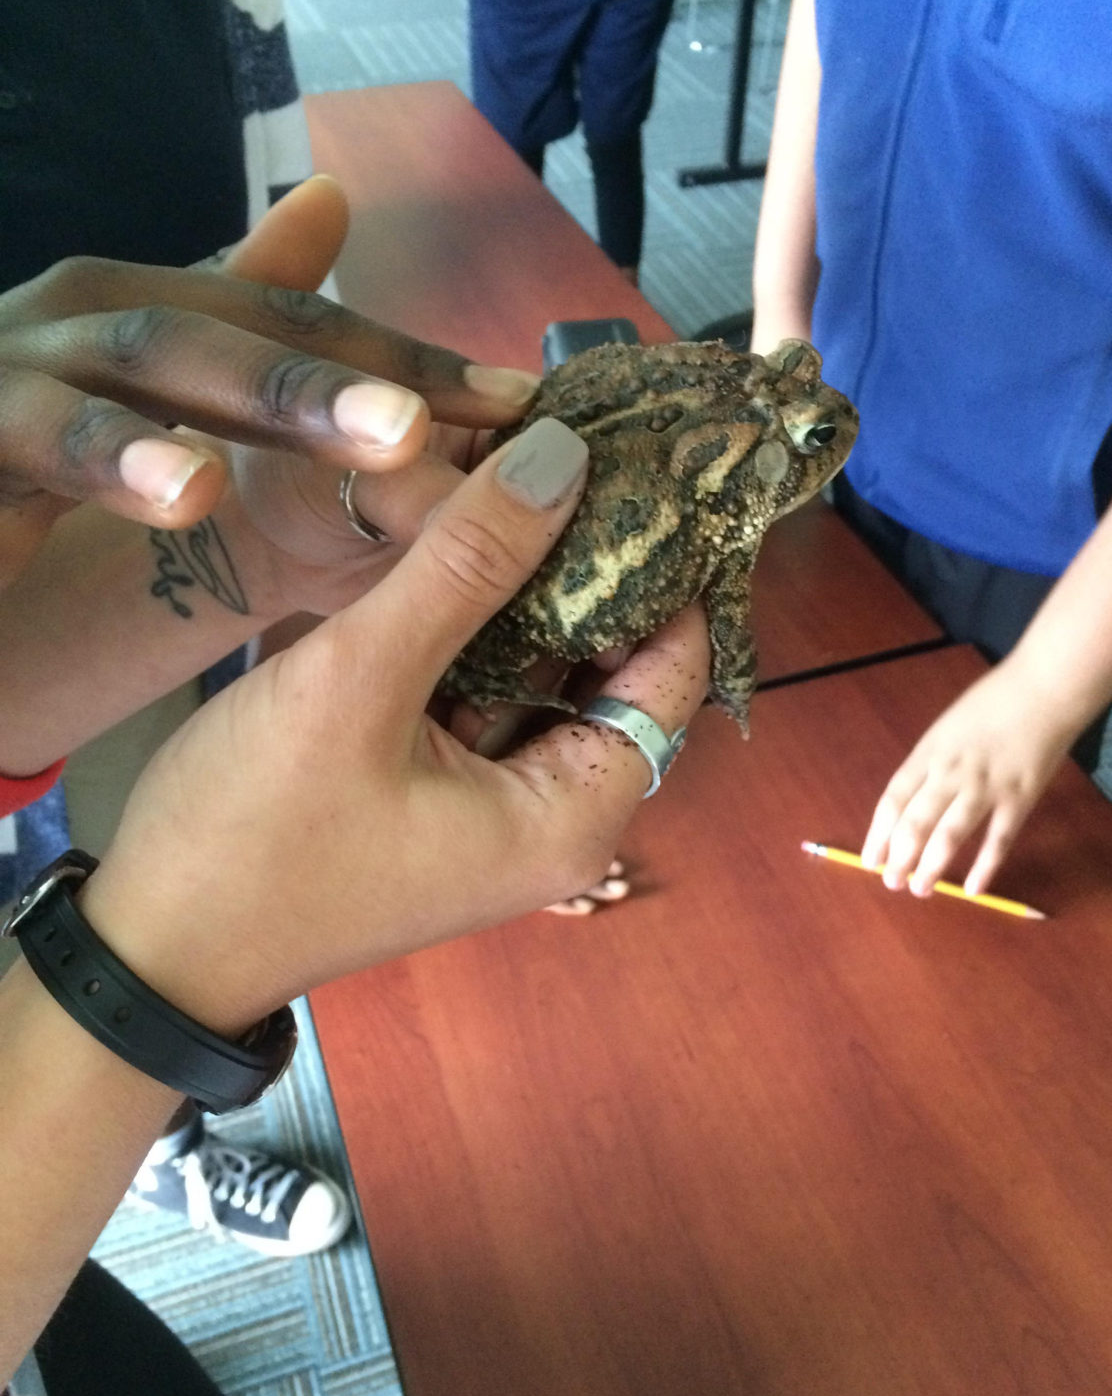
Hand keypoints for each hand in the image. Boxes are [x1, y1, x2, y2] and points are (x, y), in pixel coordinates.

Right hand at [0, 176, 537, 534]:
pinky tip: (195, 489)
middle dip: (360, 366)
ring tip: (389, 434)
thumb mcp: (139, 386)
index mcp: (138, 306)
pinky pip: (38, 438)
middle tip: (473, 410)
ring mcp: (17, 363)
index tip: (516, 402)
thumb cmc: (17, 443)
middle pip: (240, 324)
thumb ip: (229, 310)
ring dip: (275, 393)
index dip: (406, 355)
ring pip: (150, 358)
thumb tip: (331, 198)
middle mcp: (84, 312)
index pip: (292, 320)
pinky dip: (116, 457)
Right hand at [80, 419, 711, 1031]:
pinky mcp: (441, 793)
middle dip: (591, 566)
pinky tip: (450, 547)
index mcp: (571, 816)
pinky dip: (475, 629)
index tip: (646, 465)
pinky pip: (486, 693)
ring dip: (525, 589)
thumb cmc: (252, 833)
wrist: (154, 950)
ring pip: (543, 673)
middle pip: (612, 669)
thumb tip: (566, 458)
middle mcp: (554, 819)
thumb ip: (465, 567)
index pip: (674, 671)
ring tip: (513, 472)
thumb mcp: (359, 681)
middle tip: (570, 445)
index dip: (667, 568)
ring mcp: (496, 809)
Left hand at [860, 658, 1079, 895]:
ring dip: (931, 867)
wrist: (1045, 688)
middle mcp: (950, 772)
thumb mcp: (947, 728)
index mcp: (929, 753)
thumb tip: (910, 806)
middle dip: (899, 857)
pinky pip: (998, 840)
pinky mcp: (1020, 797)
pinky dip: (984, 867)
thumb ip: (930, 764)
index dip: (879, 834)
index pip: (893, 800)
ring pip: (949, 835)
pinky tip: (972, 890)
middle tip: (891, 882)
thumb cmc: (993, 704)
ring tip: (919, 890)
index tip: (870, 861)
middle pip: (915, 822)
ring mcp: (986, 786)